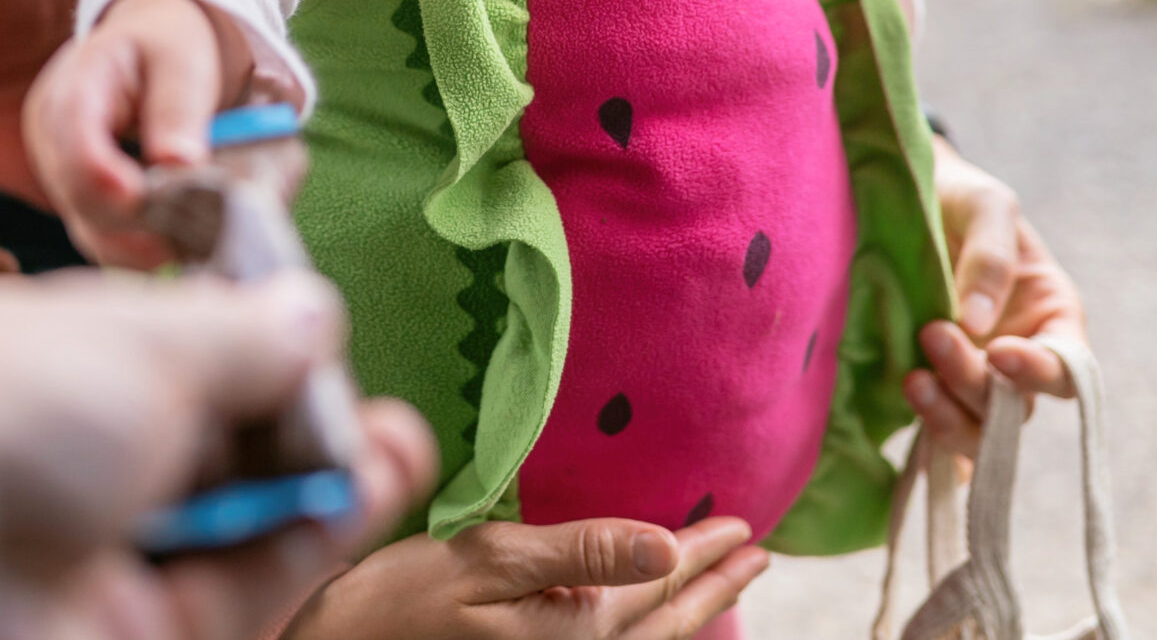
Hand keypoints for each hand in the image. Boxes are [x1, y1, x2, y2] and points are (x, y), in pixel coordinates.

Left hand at [0, 272, 436, 639]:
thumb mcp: (131, 344)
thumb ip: (233, 336)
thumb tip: (308, 312)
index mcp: (16, 359)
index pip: (146, 343)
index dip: (233, 334)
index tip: (308, 325)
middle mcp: (46, 461)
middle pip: (192, 439)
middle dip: (287, 416)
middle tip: (362, 400)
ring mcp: (80, 558)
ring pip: (221, 522)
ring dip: (313, 484)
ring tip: (397, 443)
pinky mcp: (118, 634)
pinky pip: (230, 590)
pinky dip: (303, 546)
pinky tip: (368, 489)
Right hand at [26, 0, 253, 267]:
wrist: (148, 47)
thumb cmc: (166, 46)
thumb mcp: (180, 60)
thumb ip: (178, 107)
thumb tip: (180, 165)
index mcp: (72, 86)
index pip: (73, 138)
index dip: (104, 176)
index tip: (146, 200)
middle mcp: (52, 136)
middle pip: (79, 194)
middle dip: (136, 220)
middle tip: (197, 233)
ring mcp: (61, 173)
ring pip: (89, 227)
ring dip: (141, 244)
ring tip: (197, 243)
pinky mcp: (79, 201)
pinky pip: (102, 238)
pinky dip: (140, 248)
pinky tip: (180, 245)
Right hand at [284, 513, 766, 639]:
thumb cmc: (400, 604)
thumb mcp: (490, 562)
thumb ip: (583, 552)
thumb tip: (666, 543)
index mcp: (579, 632)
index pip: (659, 582)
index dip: (704, 553)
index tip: (745, 527)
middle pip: (664, 624)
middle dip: (712, 587)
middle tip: (756, 556)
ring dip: (687, 611)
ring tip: (721, 584)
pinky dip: (644, 629)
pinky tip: (645, 616)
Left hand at [906, 142, 1086, 459]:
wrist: (900, 194)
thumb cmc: (960, 196)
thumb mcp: (987, 204)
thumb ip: (991, 257)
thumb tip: (977, 323)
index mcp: (1052, 319)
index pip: (1067, 369)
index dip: (1039, 371)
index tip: (1000, 350)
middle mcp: (1017, 358)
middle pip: (1014, 406)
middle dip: (976, 381)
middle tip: (934, 334)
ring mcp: (971, 378)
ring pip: (976, 429)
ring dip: (946, 416)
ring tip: (912, 379)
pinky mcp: (928, 388)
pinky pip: (934, 436)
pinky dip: (924, 443)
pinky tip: (903, 423)